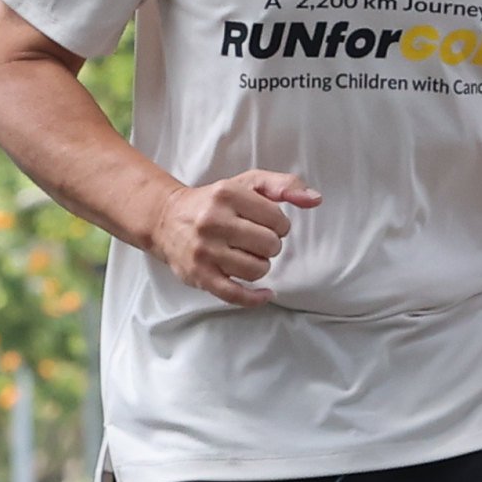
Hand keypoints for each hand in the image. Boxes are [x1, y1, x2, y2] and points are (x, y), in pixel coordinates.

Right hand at [149, 167, 319, 304]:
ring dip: (260, 266)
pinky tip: (265, 293)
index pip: (277, 219)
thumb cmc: (214, 202)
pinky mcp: (200, 275)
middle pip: (269, 245)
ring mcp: (205, 251)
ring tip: (249, 257)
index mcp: (227, 194)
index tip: (266, 224)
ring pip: (256, 270)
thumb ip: (284, 185)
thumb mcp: (248, 182)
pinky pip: (236, 295)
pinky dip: (255, 298)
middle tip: (256, 241)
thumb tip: (315, 200)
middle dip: (270, 246)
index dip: (279, 225)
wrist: (166, 220)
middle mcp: (213, 221)